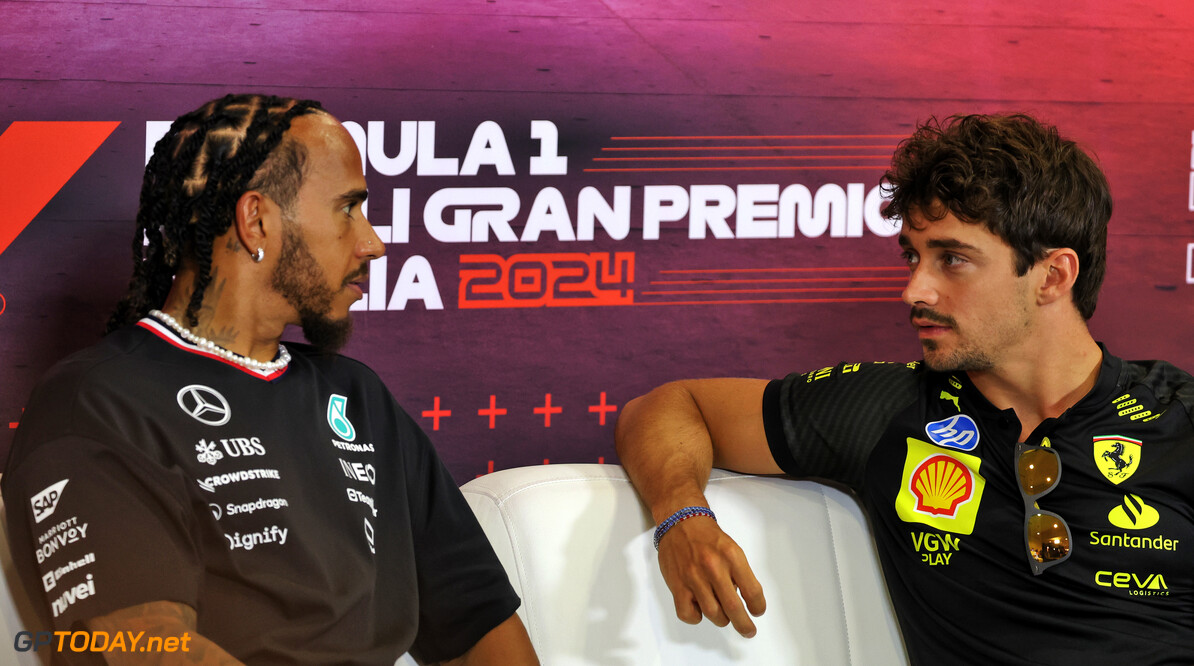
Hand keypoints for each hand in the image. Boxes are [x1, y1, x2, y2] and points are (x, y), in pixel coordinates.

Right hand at [656, 515, 765, 636]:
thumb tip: (745, 600)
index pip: (752, 591)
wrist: (680, 522)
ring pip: (713, 614)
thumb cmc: (706, 537)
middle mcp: (713, 567)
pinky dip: (697, 617)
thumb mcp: (732, 549)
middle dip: (744, 625)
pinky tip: (700, 610)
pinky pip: (688, 614)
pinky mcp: (677, 585)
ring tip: (723, 615)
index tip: (757, 611)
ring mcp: (693, 578)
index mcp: (731, 556)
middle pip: (733, 607)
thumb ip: (739, 574)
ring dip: (722, 619)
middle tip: (748, 630)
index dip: (758, 606)